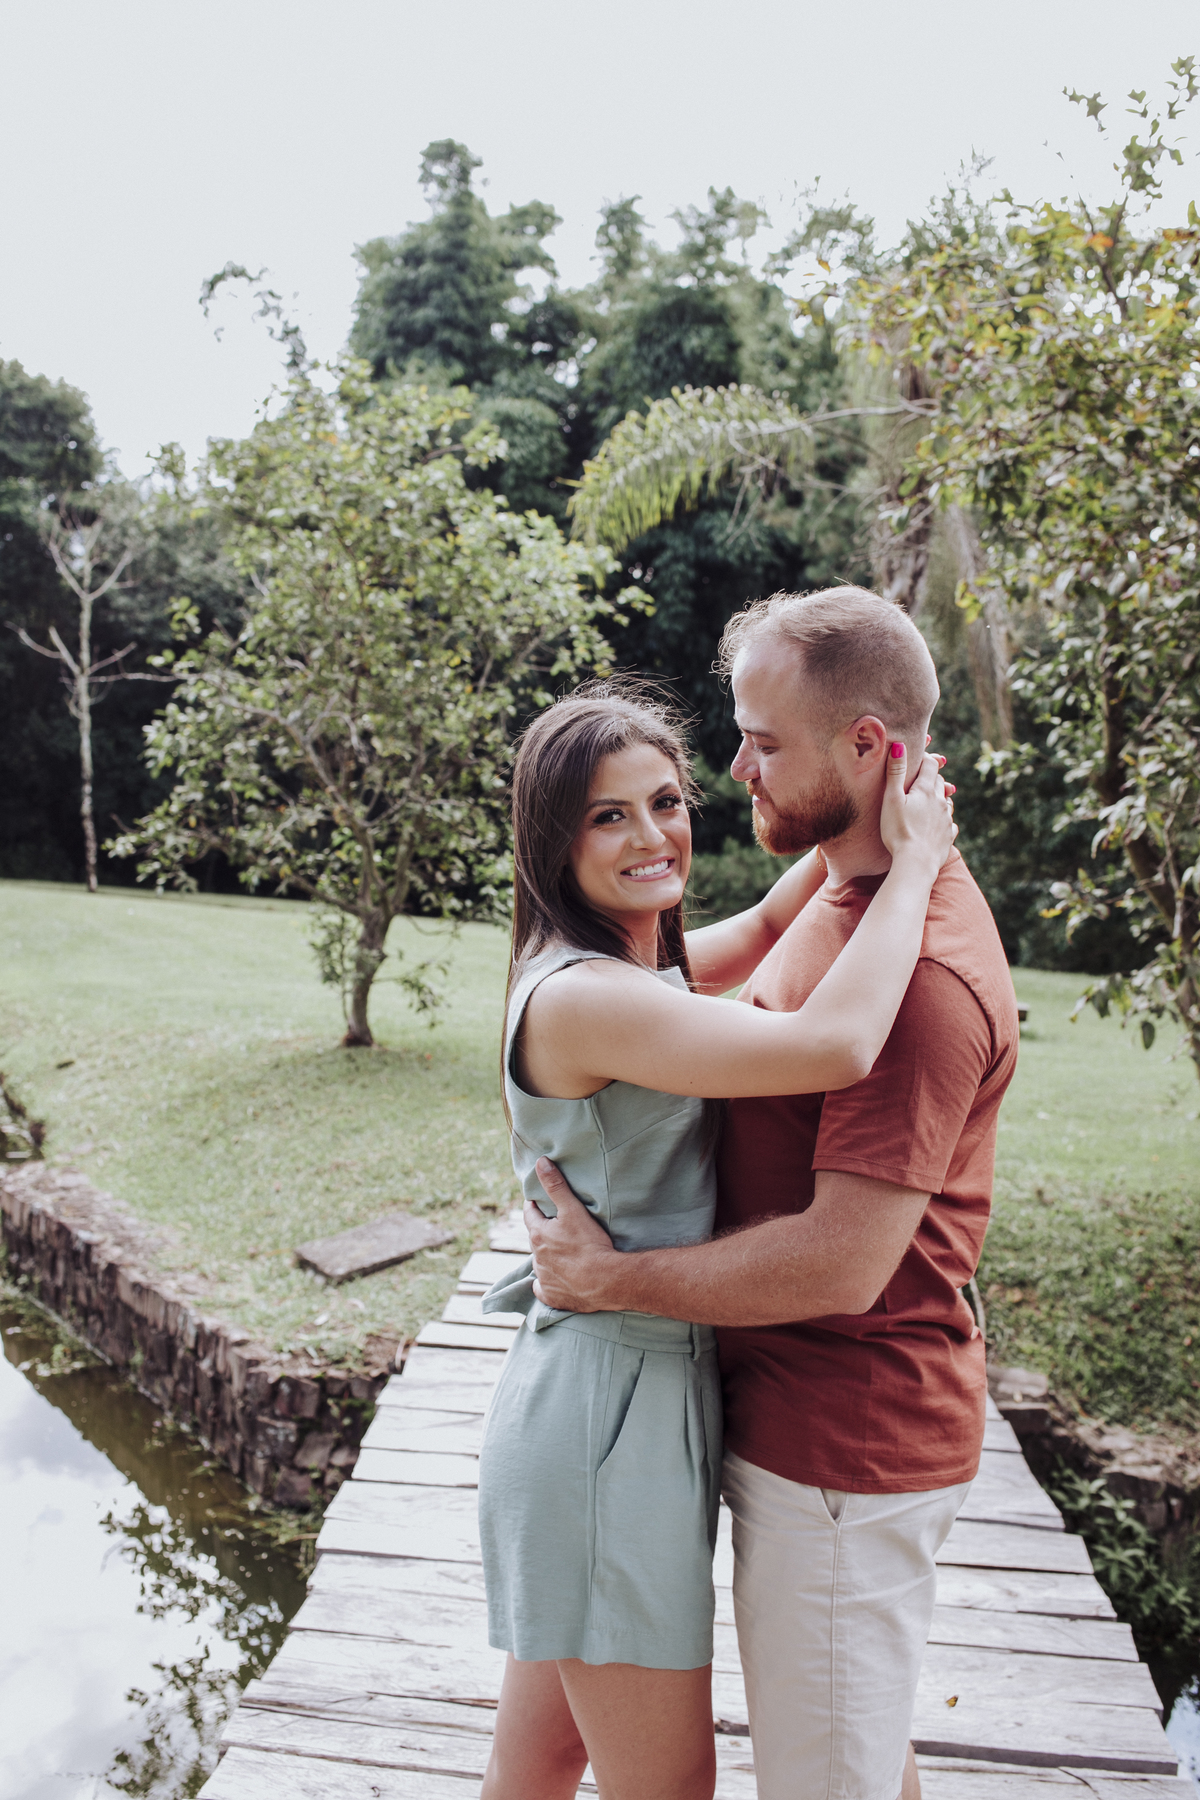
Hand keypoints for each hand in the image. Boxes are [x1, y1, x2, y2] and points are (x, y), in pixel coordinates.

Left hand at [525, 1159, 620, 1313]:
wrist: (604, 1281)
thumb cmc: (589, 1244)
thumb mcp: (573, 1210)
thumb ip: (556, 1186)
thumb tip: (540, 1163)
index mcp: (538, 1235)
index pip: (529, 1215)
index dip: (534, 1207)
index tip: (537, 1203)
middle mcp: (536, 1257)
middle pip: (535, 1239)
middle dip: (542, 1232)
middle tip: (554, 1227)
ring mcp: (543, 1278)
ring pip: (540, 1263)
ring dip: (546, 1256)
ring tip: (561, 1252)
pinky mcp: (552, 1296)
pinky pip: (543, 1289)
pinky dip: (547, 1284)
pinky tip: (556, 1281)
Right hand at [879, 743, 956, 876]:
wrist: (915, 863)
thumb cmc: (898, 831)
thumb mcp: (891, 800)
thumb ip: (895, 772)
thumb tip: (899, 746)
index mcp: (927, 790)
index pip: (930, 765)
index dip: (924, 758)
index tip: (916, 758)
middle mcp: (941, 802)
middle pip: (939, 782)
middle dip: (931, 777)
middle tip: (920, 778)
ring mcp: (947, 819)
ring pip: (946, 801)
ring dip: (939, 798)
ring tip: (930, 801)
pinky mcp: (948, 836)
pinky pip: (950, 823)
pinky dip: (943, 820)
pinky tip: (937, 824)